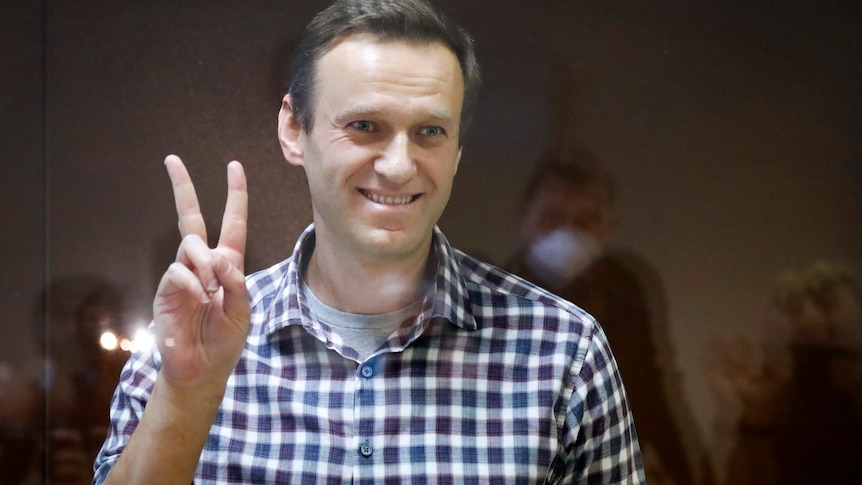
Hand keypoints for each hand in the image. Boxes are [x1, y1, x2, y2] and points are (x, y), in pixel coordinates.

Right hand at [153, 155, 249, 397]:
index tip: (234, 167)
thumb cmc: (225, 340)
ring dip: (205, 261)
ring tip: (210, 287)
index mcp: (228, 265)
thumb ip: (235, 281)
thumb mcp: (242, 310)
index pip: (231, 223)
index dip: (235, 196)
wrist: (201, 368)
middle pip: (191, 218)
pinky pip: (178, 272)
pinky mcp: (166, 289)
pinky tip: (199, 296)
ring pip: (190, 244)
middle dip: (184, 188)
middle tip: (172, 159)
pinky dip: (192, 281)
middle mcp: (203, 264)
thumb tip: (217, 256)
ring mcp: (182, 274)